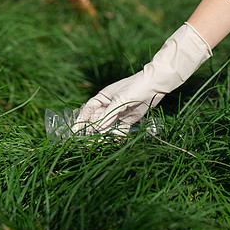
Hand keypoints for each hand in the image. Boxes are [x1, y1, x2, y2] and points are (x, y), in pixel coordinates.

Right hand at [74, 22, 211, 132]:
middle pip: (96, 121)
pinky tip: (112, 142)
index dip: (81, 120)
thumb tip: (96, 128)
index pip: (88, 110)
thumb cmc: (135, 87)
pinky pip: (119, 130)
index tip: (75, 130)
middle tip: (87, 142)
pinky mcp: (129, 120)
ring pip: (107, 127)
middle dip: (91, 131)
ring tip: (98, 144)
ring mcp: (118, 113)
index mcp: (103, 98)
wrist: (154, 85)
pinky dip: (116, 136)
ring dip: (103, 135)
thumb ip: (108, 115)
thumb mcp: (120, 100)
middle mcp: (109, 106)